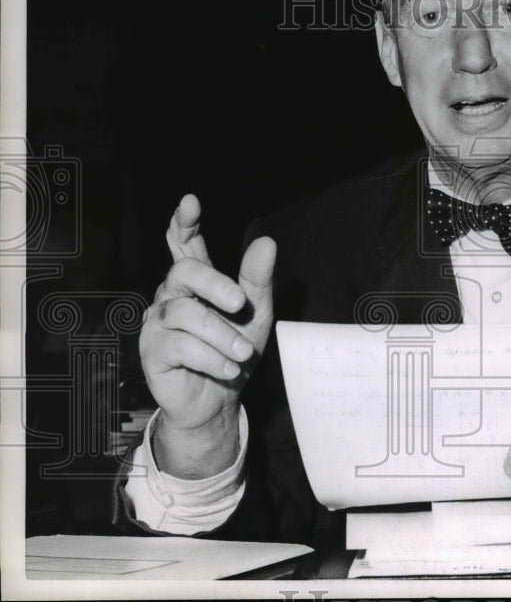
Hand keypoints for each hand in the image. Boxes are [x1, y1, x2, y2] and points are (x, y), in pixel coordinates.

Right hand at [138, 194, 274, 476]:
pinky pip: (181, 346)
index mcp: (197, 282)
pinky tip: (227, 369)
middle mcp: (172, 296)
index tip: (191, 202)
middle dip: (216, 285)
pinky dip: (212, 359)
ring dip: (223, 337)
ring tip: (243, 354)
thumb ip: (257, 279)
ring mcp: (158, 323)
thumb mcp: (256, 314)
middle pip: (184, 273)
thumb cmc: (234, 350)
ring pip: (187, 315)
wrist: (221, 399)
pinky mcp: (152, 351)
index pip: (184, 244)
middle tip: (242, 304)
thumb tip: (266, 242)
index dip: (184, 222)